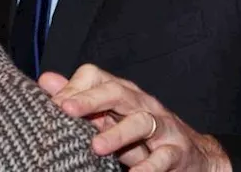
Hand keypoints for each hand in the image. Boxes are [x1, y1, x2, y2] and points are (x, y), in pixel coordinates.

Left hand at [39, 64, 231, 171]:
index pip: (97, 77)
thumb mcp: (110, 118)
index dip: (74, 87)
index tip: (54, 104)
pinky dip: (148, 168)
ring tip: (96, 147)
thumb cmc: (143, 138)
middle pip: (117, 92)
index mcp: (123, 94)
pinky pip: (162, 158)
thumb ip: (80, 101)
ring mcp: (162, 127)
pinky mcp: (177, 152)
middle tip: (66, 109)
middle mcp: (142, 105)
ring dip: (118, 133)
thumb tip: (46, 80)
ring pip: (141, 122)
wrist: (194, 156)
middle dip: (91, 99)